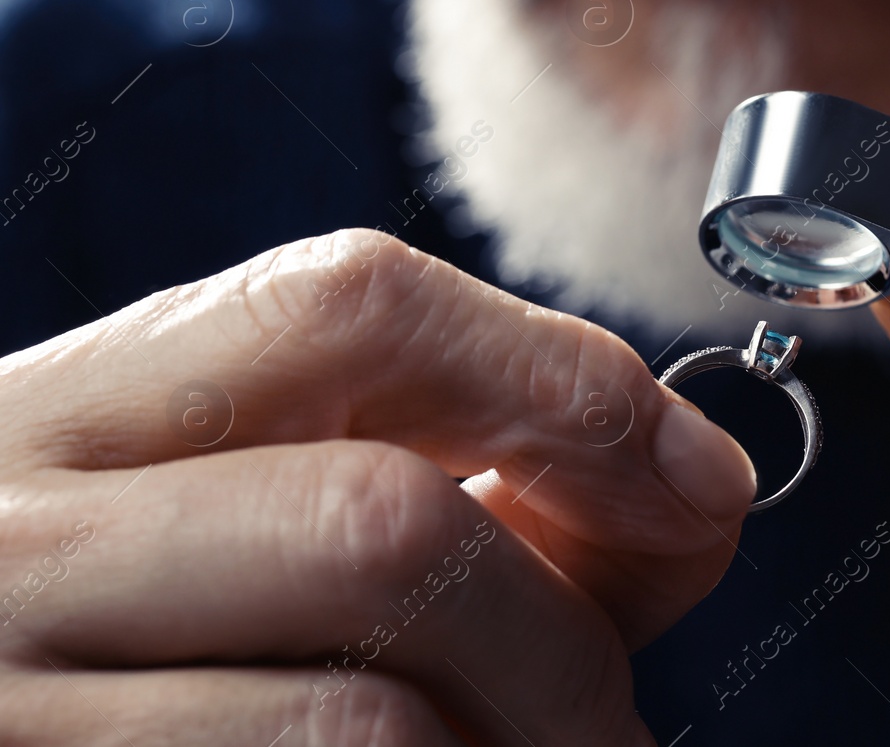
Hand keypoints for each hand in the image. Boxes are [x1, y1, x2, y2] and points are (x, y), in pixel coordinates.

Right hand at [0, 229, 754, 744]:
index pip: (352, 310)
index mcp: (83, 406)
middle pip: (382, 525)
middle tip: (615, 708)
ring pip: (365, 718)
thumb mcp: (234, 489)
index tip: (697, 477)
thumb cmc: (120, 605)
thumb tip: (693, 492)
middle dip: (561, 627)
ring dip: (517, 743)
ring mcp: (13, 707)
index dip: (564, 381)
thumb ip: (455, 467)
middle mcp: (22, 542)